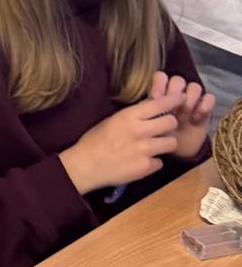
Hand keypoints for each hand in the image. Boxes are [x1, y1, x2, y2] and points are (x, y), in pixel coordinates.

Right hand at [59, 90, 183, 193]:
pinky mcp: (146, 167)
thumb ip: (134, 116)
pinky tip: (141, 161)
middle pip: (171, 122)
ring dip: (165, 144)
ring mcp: (144, 150)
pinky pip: (160, 162)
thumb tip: (152, 108)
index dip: (173, 100)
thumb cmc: (95, 140)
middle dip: (170, 125)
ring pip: (172, 143)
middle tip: (163, 129)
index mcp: (129, 116)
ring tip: (155, 147)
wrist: (86, 165)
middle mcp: (139, 131)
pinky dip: (153, 162)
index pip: (159, 104)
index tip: (180, 99)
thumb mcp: (113, 120)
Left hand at [150, 71, 213, 159]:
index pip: (161, 76)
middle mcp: (177, 92)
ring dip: (189, 101)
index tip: (155, 98)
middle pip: (178, 80)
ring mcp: (193, 100)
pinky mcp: (205, 109)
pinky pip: (209, 98)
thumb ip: (151, 108)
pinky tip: (196, 119)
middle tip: (171, 111)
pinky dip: (203, 107)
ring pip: (195, 86)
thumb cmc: (159, 133)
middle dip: (174, 94)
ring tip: (183, 118)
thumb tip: (154, 99)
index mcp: (161, 91)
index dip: (159, 84)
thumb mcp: (150, 122)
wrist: (176, 149)